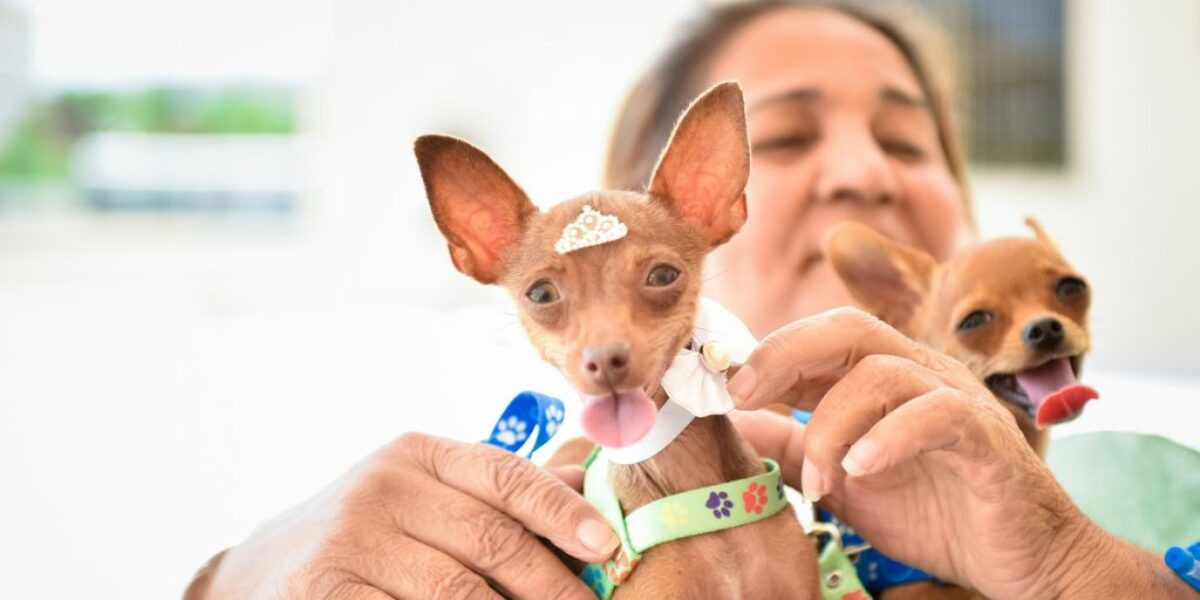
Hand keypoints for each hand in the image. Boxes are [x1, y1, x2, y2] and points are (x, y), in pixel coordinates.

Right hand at [203, 433, 616, 599]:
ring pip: (455, 591)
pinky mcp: (321, 590)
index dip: (560, 509)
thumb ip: (495, 491)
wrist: (264, 566)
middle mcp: (382, 487)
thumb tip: (579, 479)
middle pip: (489, 537)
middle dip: (550, 582)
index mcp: (418, 454)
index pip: (504, 474)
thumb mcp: (425, 494)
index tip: (606, 544)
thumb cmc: (368, 531)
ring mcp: (348, 540)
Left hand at [725, 308, 1098, 598]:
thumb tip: (736, 423)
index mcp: (885, 380)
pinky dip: (890, 437)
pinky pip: (937, 415)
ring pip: (884, 373)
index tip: (725, 388)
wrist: (1018, 562)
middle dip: (787, 354)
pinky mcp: (986, 437)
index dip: (768, 354)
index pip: (822, 340)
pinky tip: (861, 469)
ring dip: (833, 426)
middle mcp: (921, 375)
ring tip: (820, 480)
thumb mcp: (845, 482)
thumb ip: (794, 450)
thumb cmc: (936, 513)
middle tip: (745, 395)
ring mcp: (956, 399)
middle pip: (850, 330)